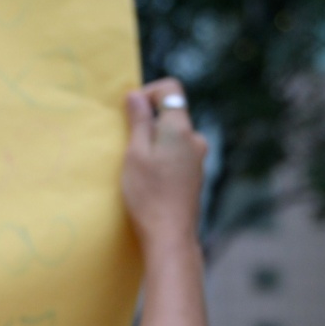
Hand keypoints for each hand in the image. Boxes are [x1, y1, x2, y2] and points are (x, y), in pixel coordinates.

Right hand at [120, 78, 207, 251]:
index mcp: (180, 129)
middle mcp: (195, 139)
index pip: (170, 90)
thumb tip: (136, 95)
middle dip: (147, 123)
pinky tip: (148, 180)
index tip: (130, 111)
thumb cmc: (148, 195)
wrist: (170, 235)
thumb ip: (138, 121)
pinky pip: (176, 154)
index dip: (148, 92)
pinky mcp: (194, 175)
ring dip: (152, 143)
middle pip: (170, 114)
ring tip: (136, 167)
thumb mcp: (135, 154)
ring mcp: (197, 158)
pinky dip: (161, 158)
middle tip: (127, 145)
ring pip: (171, 137)